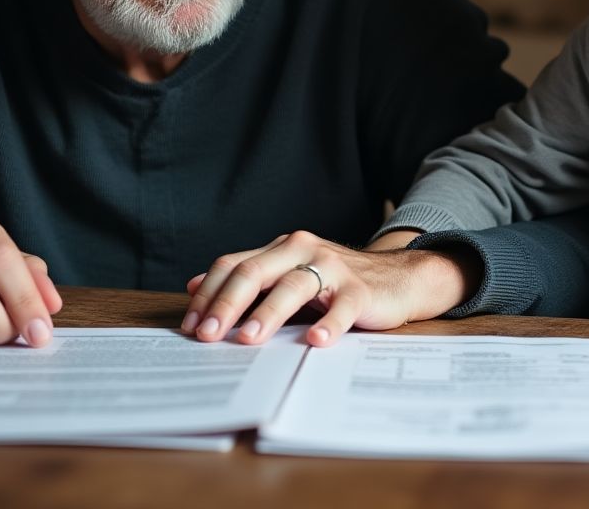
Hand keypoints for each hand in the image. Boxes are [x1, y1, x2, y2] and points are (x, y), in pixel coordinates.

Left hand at [182, 230, 481, 346]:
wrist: (398, 277)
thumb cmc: (336, 282)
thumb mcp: (288, 274)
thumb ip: (247, 279)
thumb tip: (193, 287)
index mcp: (281, 248)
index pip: (234, 264)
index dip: (209, 293)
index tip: (190, 325)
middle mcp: (303, 250)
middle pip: (256, 272)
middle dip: (227, 304)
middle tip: (207, 335)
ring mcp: (332, 268)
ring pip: (294, 286)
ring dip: (268, 313)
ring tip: (248, 339)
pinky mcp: (360, 290)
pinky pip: (341, 307)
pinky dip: (328, 324)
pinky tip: (315, 341)